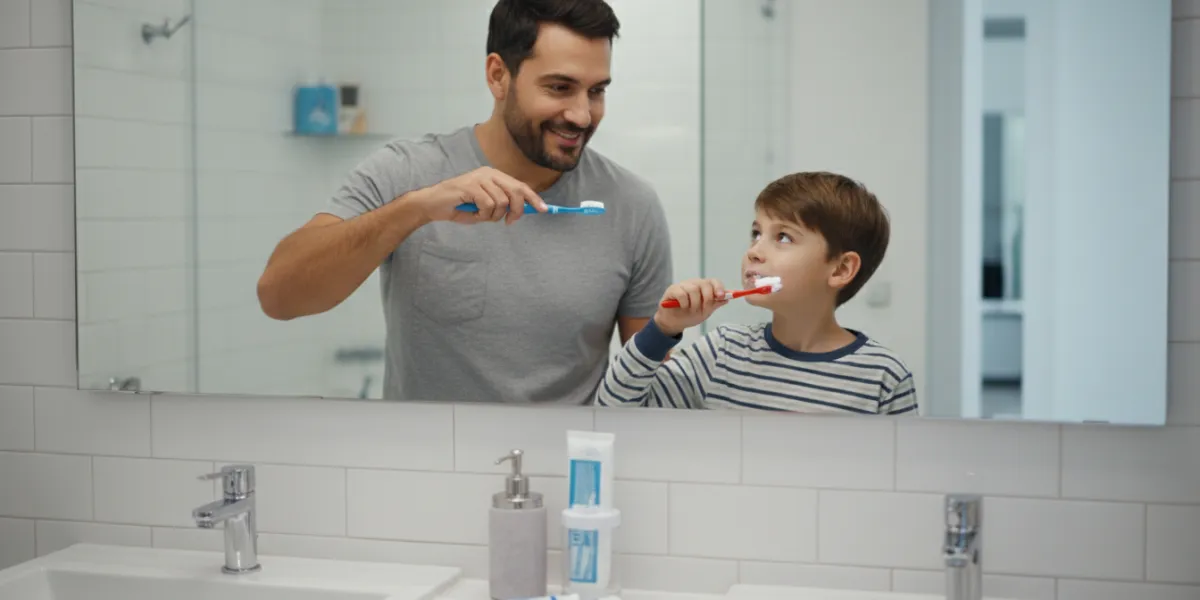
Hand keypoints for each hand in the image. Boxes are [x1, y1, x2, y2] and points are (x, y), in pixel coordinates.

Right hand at [418, 167, 548, 224]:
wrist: (433, 204)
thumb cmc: (460, 206)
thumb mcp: (486, 207)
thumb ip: (503, 206)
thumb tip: (522, 211)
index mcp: (494, 176)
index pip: (520, 186)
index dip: (533, 198)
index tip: (543, 209)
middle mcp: (489, 173)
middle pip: (516, 192)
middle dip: (516, 210)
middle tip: (508, 222)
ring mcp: (479, 178)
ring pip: (502, 202)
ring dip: (493, 216)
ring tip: (480, 215)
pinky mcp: (470, 186)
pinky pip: (488, 205)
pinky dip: (482, 214)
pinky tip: (472, 212)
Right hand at [653, 278, 728, 335]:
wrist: (674, 323)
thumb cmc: (689, 315)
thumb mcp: (705, 312)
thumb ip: (715, 304)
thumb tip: (728, 298)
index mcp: (703, 287)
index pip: (714, 281)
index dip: (719, 288)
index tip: (721, 296)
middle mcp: (694, 283)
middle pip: (705, 284)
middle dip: (707, 299)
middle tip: (704, 309)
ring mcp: (683, 285)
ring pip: (693, 290)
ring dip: (695, 304)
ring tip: (691, 310)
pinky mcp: (672, 290)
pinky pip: (682, 294)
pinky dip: (684, 304)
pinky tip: (683, 307)